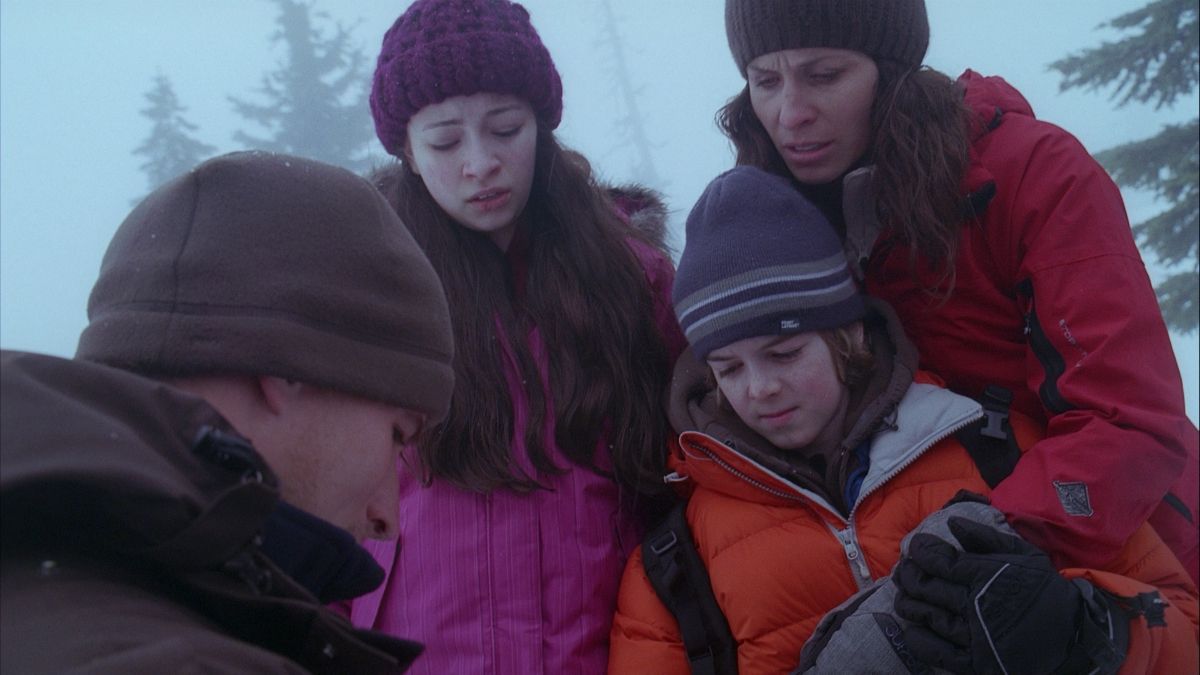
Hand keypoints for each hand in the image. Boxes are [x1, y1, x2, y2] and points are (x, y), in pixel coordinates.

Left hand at [893, 517, 1114, 674]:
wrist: (1075, 634)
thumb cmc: (1044, 590)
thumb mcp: (1023, 555)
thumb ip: (986, 538)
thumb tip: (952, 523)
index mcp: (986, 576)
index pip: (940, 562)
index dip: (921, 552)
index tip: (915, 547)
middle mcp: (976, 605)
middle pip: (927, 587)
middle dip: (910, 575)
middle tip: (904, 571)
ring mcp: (975, 636)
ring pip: (928, 617)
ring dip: (909, 604)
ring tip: (904, 597)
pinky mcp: (977, 662)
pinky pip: (939, 653)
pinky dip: (921, 641)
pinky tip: (913, 630)